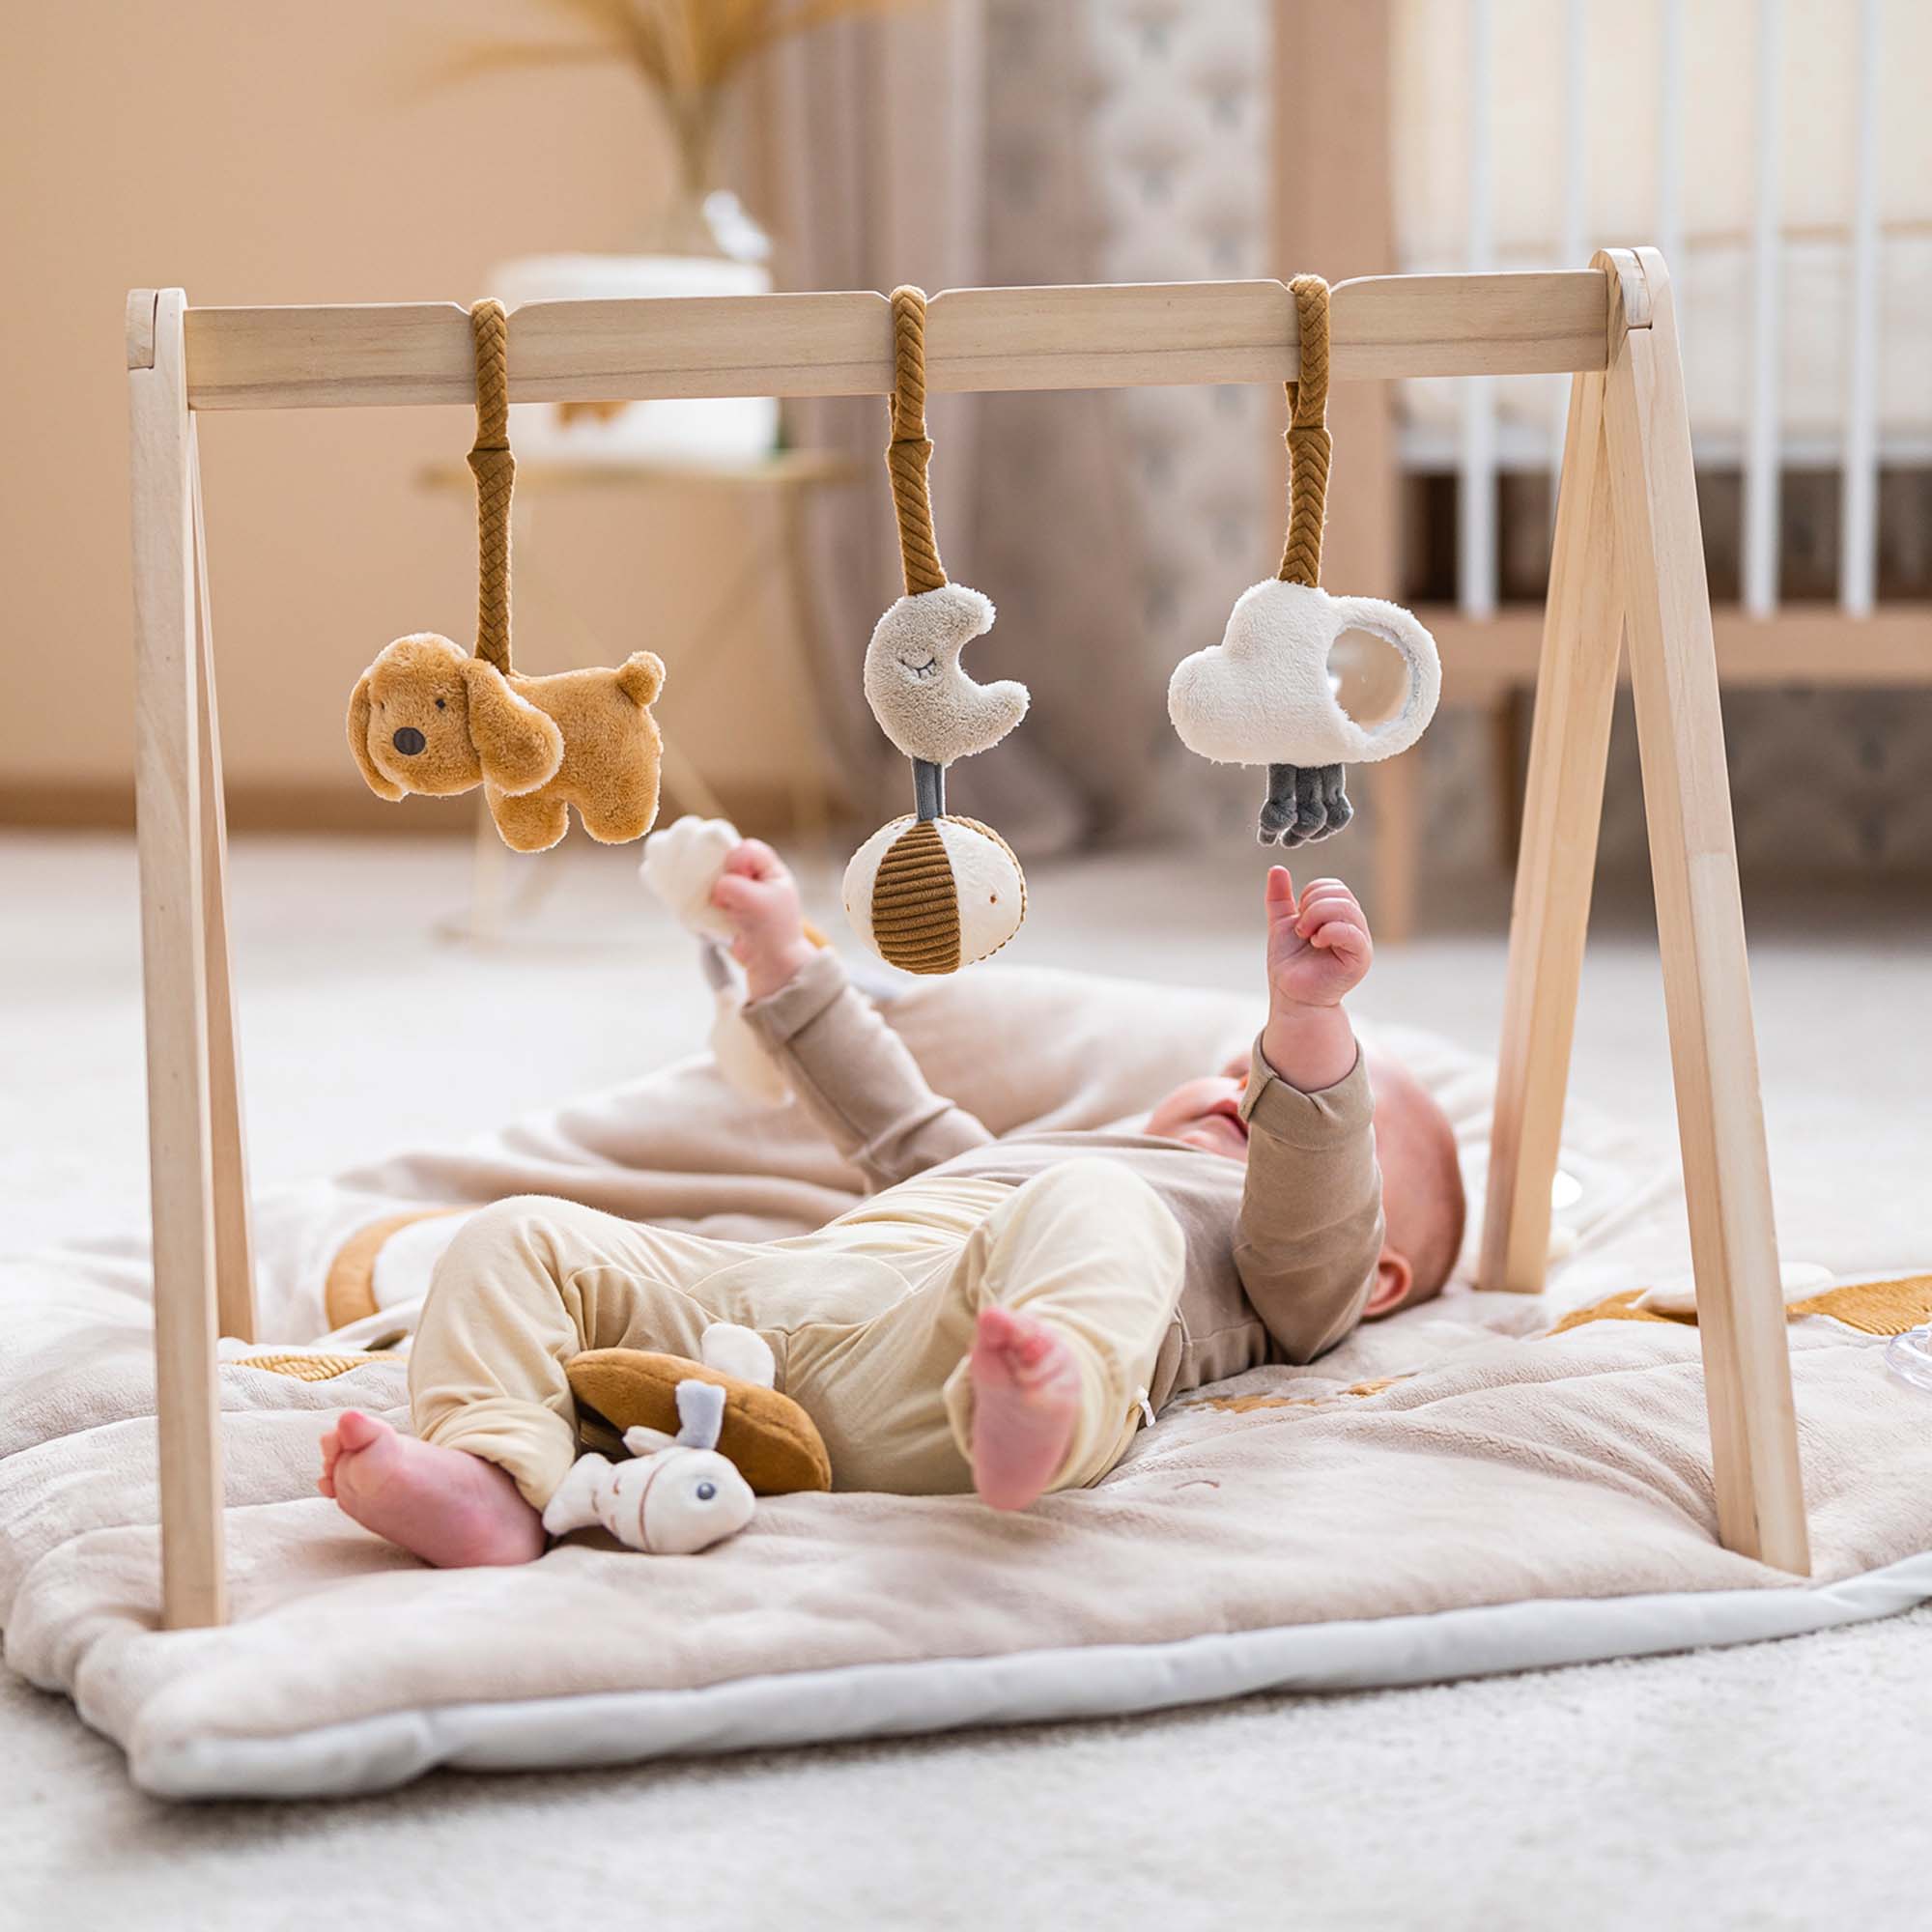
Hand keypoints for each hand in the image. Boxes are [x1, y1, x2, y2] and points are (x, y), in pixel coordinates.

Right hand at [710, 840, 813, 1000]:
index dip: (737, 861)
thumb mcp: (754, 900)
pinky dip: (711, 903)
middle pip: (729, 861)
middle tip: (729, 897)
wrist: (770, 963)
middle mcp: (757, 878)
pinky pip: (712, 896)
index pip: (747, 849)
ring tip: (726, 908)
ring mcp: (743, 893)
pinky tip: (717, 913)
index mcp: (772, 871)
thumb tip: (717, 887)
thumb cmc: (771, 929)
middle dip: (725, 877)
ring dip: (717, 893)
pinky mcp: (730, 908)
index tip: (740, 880)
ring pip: (718, 879)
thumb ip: (732, 885)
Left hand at [1266, 868, 1371, 1008]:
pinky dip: (1329, 931)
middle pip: (1341, 893)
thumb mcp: (1281, 924)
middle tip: (1300, 930)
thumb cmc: (1290, 964)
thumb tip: (1277, 869)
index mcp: (1339, 916)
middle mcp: (1354, 926)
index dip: (1311, 894)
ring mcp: (1360, 942)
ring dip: (1317, 917)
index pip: (1333, 886)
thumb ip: (1279, 898)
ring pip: (1346, 908)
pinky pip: (1351, 932)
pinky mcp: (1360, 958)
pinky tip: (1316, 942)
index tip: (1298, 916)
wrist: (1291, 995)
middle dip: (1312, 905)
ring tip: (1306, 936)